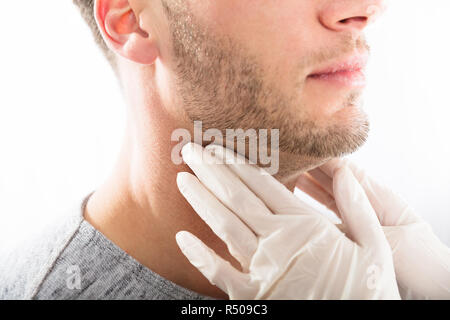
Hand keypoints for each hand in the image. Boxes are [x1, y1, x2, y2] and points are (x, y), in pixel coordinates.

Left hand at [175, 143, 399, 299]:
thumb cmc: (369, 291)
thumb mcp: (376, 248)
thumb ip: (358, 209)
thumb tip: (345, 173)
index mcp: (307, 226)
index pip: (264, 185)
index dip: (237, 164)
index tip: (217, 147)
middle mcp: (280, 243)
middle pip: (238, 199)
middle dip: (211, 172)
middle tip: (190, 151)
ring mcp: (264, 270)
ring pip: (225, 227)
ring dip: (201, 201)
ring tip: (183, 180)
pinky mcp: (255, 298)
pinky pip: (220, 273)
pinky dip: (200, 256)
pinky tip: (182, 238)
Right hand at [297, 158, 449, 298]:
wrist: (434, 287)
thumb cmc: (421, 262)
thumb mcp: (390, 239)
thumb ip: (359, 214)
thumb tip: (335, 185)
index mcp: (379, 196)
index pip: (345, 168)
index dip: (321, 156)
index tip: (299, 147)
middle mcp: (366, 201)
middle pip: (333, 176)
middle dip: (310, 164)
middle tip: (285, 156)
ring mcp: (359, 215)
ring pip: (328, 191)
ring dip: (308, 180)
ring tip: (285, 169)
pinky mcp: (353, 230)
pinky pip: (329, 210)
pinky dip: (312, 201)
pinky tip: (298, 194)